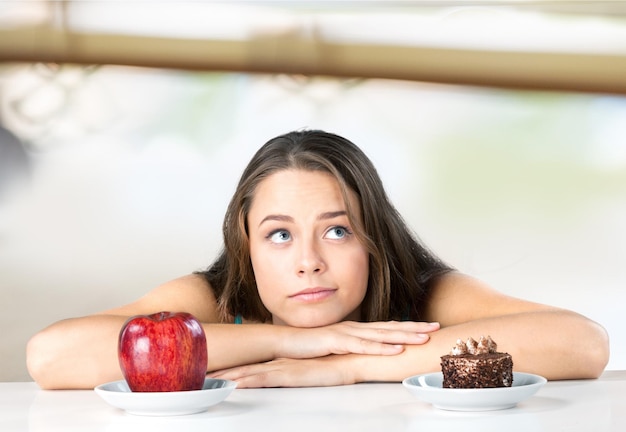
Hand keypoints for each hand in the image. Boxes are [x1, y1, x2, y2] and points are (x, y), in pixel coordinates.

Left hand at [208, 356, 355, 387]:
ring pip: (247, 374)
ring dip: (227, 378)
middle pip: (244, 369)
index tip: (215, 373)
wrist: (349, 359)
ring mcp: (281, 368)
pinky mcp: (288, 374)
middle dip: (223, 373)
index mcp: (282, 362)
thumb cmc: (334, 365)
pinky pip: (262, 378)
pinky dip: (245, 381)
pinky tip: (232, 385)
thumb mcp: (312, 370)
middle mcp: (278, 363)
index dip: (233, 369)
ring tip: (208, 382)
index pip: (253, 367)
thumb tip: (292, 376)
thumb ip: (299, 372)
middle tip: (201, 376)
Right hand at [276, 320, 438, 358]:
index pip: (387, 327)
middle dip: (414, 327)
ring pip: (381, 334)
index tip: (428, 326)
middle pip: (390, 327)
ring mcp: (347, 333)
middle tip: (436, 327)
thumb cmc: (308, 345)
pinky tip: (396, 348)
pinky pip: (363, 345)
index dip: (408, 326)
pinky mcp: (337, 341)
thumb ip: (350, 348)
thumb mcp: (335, 347)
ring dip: (404, 335)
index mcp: (356, 329)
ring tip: (424, 337)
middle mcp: (355, 328)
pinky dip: (382, 347)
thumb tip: (365, 353)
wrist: (284, 342)